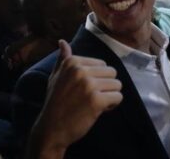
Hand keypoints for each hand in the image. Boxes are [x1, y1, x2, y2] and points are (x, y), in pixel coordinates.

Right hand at [29, 41, 122, 156]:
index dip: (98, 79)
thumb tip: (62, 41)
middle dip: (106, 86)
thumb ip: (63, 59)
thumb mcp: (55, 77)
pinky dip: (113, 105)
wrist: (51, 129)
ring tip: (95, 104)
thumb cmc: (55, 103)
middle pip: (112, 73)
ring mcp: (88, 85)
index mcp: (72, 62)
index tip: (85, 90)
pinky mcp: (96, 100)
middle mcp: (80, 70)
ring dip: (110, 96)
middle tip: (92, 98)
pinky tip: (100, 110)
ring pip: (117, 85)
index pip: (102, 64)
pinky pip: (118, 97)